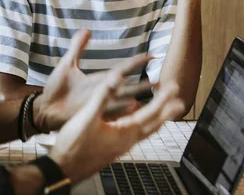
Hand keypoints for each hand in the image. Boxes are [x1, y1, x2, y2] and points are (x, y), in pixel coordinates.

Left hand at [32, 30, 154, 132]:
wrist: (44, 109)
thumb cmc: (56, 89)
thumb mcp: (67, 64)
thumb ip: (77, 47)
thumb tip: (87, 30)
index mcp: (100, 79)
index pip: (123, 69)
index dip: (136, 62)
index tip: (152, 54)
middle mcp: (103, 92)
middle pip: (129, 87)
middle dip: (145, 85)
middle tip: (163, 82)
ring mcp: (98, 104)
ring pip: (123, 102)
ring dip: (137, 99)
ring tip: (153, 97)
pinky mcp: (91, 115)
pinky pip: (110, 115)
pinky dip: (121, 112)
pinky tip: (132, 109)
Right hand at [50, 80, 181, 183]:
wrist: (63, 168)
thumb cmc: (74, 145)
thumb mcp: (87, 116)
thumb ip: (103, 96)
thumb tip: (116, 77)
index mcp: (125, 132)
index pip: (150, 113)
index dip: (163, 99)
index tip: (174, 87)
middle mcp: (127, 141)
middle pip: (153, 124)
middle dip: (166, 111)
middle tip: (180, 101)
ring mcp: (121, 146)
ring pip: (145, 131)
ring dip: (156, 119)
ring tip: (164, 111)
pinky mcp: (113, 149)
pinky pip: (134, 134)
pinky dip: (141, 125)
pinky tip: (134, 121)